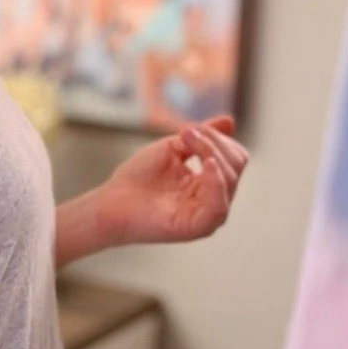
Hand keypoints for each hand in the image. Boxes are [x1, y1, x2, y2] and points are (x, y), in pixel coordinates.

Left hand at [101, 115, 249, 244]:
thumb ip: (203, 137)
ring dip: (210, 153)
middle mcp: (215, 200)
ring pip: (229, 181)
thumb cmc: (139, 177)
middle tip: (185, 132)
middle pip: (235, 166)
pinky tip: (207, 165)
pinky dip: (216, 183)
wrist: (112, 200)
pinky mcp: (197, 227)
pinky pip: (218, 206)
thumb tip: (229, 121)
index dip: (218, 138)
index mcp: (212, 183)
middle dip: (213, 142)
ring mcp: (208, 216)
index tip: (188, 128)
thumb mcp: (174, 148)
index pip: (235, 157)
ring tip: (186, 141)